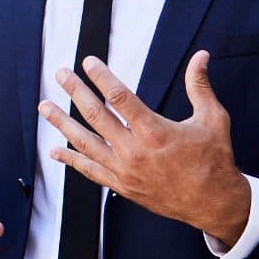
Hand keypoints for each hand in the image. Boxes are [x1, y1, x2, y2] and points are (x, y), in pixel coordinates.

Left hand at [38, 51, 251, 245]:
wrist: (214, 203)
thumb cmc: (214, 159)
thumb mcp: (213, 119)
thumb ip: (199, 86)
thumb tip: (201, 55)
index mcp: (155, 131)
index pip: (120, 97)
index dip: (102, 77)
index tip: (87, 62)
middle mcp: (134, 151)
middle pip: (96, 116)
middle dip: (75, 92)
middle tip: (60, 74)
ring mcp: (124, 170)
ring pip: (85, 143)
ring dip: (62, 123)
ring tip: (44, 107)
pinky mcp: (121, 185)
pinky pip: (89, 171)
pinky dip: (71, 160)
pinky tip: (54, 150)